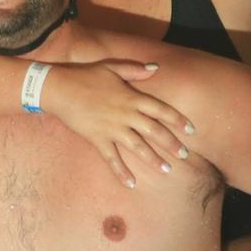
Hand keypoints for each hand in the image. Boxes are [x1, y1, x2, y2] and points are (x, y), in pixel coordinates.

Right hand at [43, 59, 194, 187]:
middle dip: (171, 143)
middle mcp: (125, 114)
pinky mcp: (97, 139)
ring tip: (166, 170)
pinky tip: (131, 183)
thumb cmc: (85, 75)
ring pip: (138, 147)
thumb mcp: (111, 67)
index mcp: (131, 96)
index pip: (161, 110)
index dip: (177, 120)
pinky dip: (121, 172)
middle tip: (184, 155)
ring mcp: (112, 128)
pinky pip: (112, 158)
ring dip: (153, 159)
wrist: (59, 88)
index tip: (191, 130)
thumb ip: (135, 69)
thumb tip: (156, 67)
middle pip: (154, 131)